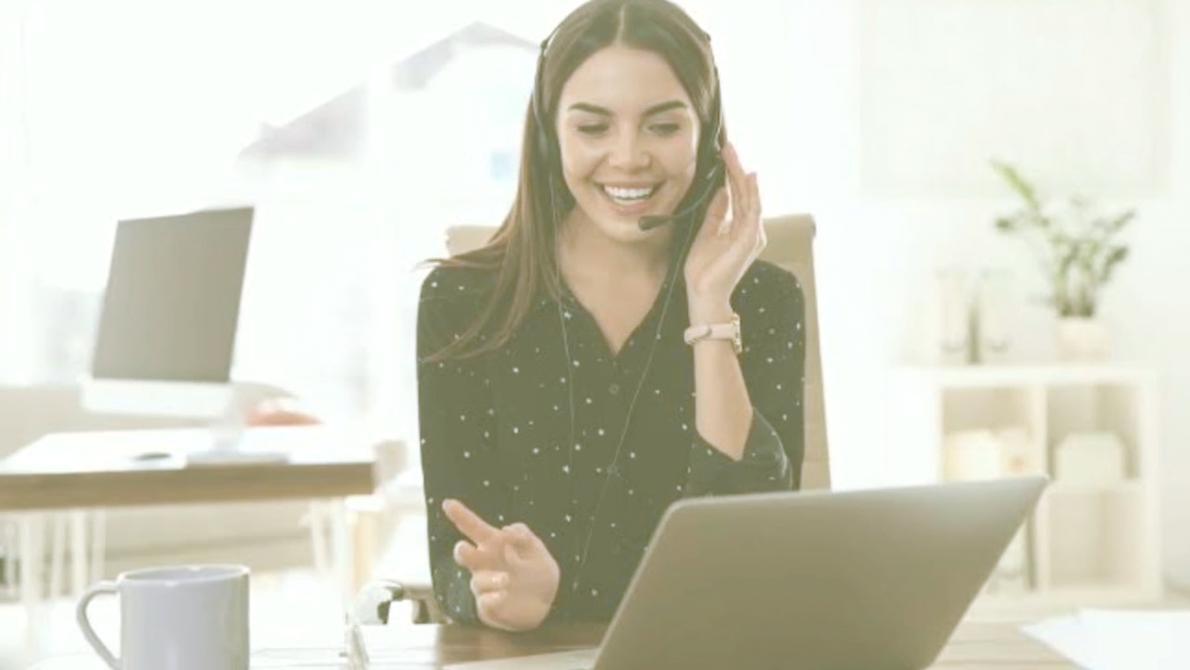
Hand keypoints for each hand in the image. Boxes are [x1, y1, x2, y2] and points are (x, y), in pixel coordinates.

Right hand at [442, 499, 560, 630]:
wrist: (547, 601)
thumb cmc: (536, 571)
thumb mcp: (536, 549)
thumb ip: (524, 536)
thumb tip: (505, 530)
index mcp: (494, 546)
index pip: (475, 528)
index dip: (461, 516)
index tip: (448, 503)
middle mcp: (484, 564)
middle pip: (464, 555)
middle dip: (462, 551)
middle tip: (464, 547)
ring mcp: (485, 586)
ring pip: (477, 580)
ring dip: (491, 578)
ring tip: (507, 579)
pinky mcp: (488, 607)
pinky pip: (484, 602)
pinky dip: (492, 597)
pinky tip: (503, 595)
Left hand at [683, 142, 764, 320]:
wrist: (703, 292)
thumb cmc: (704, 268)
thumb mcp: (707, 231)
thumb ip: (717, 212)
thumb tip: (722, 190)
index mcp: (741, 227)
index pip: (738, 195)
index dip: (732, 173)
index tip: (724, 154)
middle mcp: (751, 229)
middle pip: (745, 193)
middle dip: (736, 168)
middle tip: (728, 147)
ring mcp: (752, 235)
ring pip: (750, 198)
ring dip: (742, 175)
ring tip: (733, 156)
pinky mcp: (749, 241)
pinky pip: (752, 212)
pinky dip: (751, 194)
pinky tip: (747, 178)